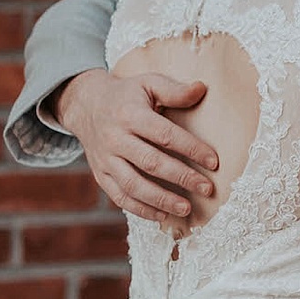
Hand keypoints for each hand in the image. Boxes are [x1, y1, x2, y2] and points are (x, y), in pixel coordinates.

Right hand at [53, 69, 218, 223]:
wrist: (85, 105)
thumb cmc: (126, 95)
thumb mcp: (148, 83)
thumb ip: (174, 89)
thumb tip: (201, 89)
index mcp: (129, 114)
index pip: (165, 135)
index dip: (191, 149)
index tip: (214, 162)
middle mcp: (115, 138)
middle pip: (151, 163)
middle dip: (182, 178)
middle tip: (207, 188)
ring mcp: (106, 159)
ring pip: (133, 185)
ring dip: (161, 199)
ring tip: (186, 208)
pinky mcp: (100, 175)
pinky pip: (119, 197)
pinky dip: (140, 209)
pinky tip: (162, 215)